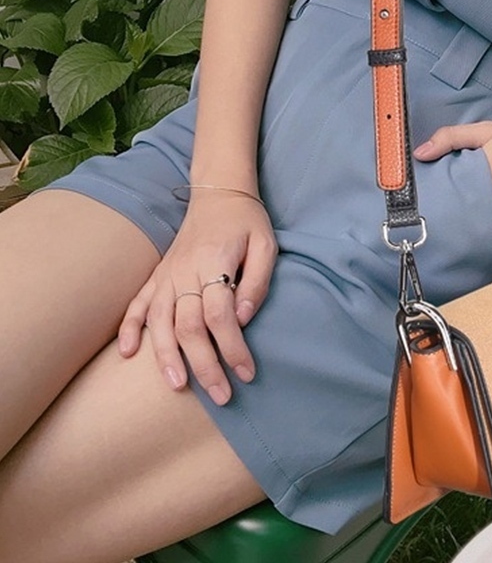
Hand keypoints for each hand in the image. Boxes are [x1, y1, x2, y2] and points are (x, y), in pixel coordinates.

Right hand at [117, 192, 277, 405]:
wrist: (219, 193)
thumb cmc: (247, 222)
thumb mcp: (267, 245)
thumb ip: (258, 281)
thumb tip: (243, 318)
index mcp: (215, 263)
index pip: (221, 316)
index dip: (233, 348)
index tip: (247, 373)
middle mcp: (185, 271)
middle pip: (190, 326)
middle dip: (205, 365)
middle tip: (221, 395)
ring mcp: (167, 274)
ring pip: (160, 321)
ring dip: (166, 357)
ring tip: (177, 386)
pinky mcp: (158, 274)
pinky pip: (137, 303)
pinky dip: (129, 328)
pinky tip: (126, 353)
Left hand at [413, 120, 491, 249]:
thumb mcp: (489, 130)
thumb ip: (452, 137)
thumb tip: (422, 152)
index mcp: (485, 173)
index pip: (449, 199)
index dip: (433, 208)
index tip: (421, 211)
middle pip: (461, 223)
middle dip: (445, 227)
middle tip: (431, 228)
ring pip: (479, 239)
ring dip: (464, 239)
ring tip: (449, 238)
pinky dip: (486, 246)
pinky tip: (476, 242)